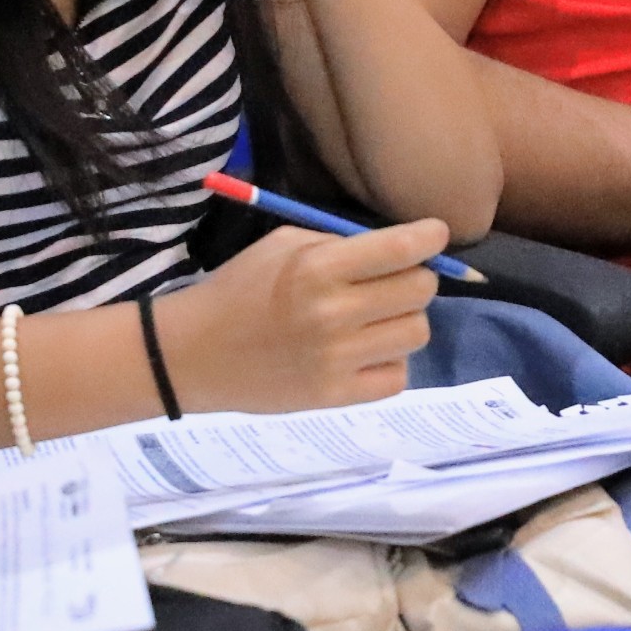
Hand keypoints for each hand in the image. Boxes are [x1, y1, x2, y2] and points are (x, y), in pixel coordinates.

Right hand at [159, 221, 446, 412]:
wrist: (195, 354)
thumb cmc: (240, 289)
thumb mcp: (283, 245)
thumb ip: (341, 244)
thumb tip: (402, 249)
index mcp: (318, 268)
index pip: (401, 250)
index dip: (430, 237)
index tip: (435, 234)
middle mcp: (333, 313)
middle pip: (420, 291)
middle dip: (415, 278)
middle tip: (394, 281)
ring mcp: (337, 360)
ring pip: (417, 333)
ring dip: (404, 321)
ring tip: (375, 319)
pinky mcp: (335, 396)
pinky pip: (398, 376)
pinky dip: (389, 362)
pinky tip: (365, 353)